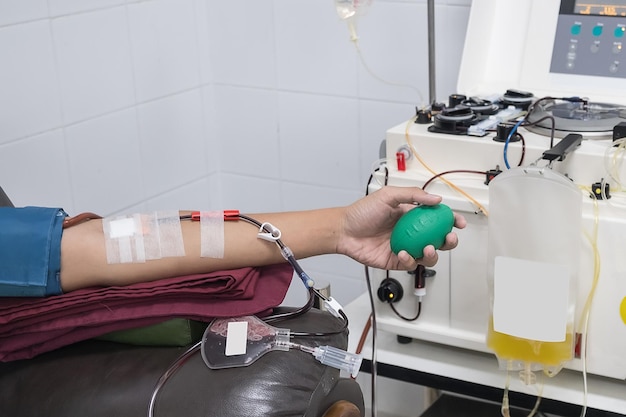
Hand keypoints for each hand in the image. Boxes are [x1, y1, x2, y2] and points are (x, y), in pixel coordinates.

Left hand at [337, 186, 465, 269]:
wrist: (343, 230)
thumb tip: (435, 199)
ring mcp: (405, 247)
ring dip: (433, 254)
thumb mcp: (388, 195)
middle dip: (449, 241)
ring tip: (427, 248)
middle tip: (448, 238)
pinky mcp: (395, 261)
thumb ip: (412, 195)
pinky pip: (410, 264)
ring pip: (428, 255)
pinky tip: (403, 253)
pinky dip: (410, 259)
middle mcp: (411, 233)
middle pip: (438, 239)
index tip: (458, 222)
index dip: (450, 221)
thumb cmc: (361, 212)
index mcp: (411, 216)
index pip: (437, 219)